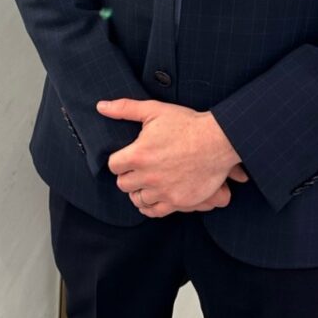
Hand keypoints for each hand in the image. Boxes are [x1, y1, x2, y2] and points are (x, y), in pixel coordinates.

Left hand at [98, 99, 245, 217]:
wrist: (217, 140)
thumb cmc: (185, 123)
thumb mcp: (153, 110)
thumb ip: (124, 108)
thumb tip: (101, 107)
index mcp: (138, 154)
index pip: (113, 165)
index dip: (119, 160)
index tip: (127, 156)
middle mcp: (147, 176)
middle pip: (123, 184)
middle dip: (128, 175)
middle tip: (137, 168)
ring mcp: (162, 191)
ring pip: (137, 199)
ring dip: (138, 191)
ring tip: (146, 181)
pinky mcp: (177, 201)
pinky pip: (154, 211)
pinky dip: (150, 205)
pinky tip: (153, 196)